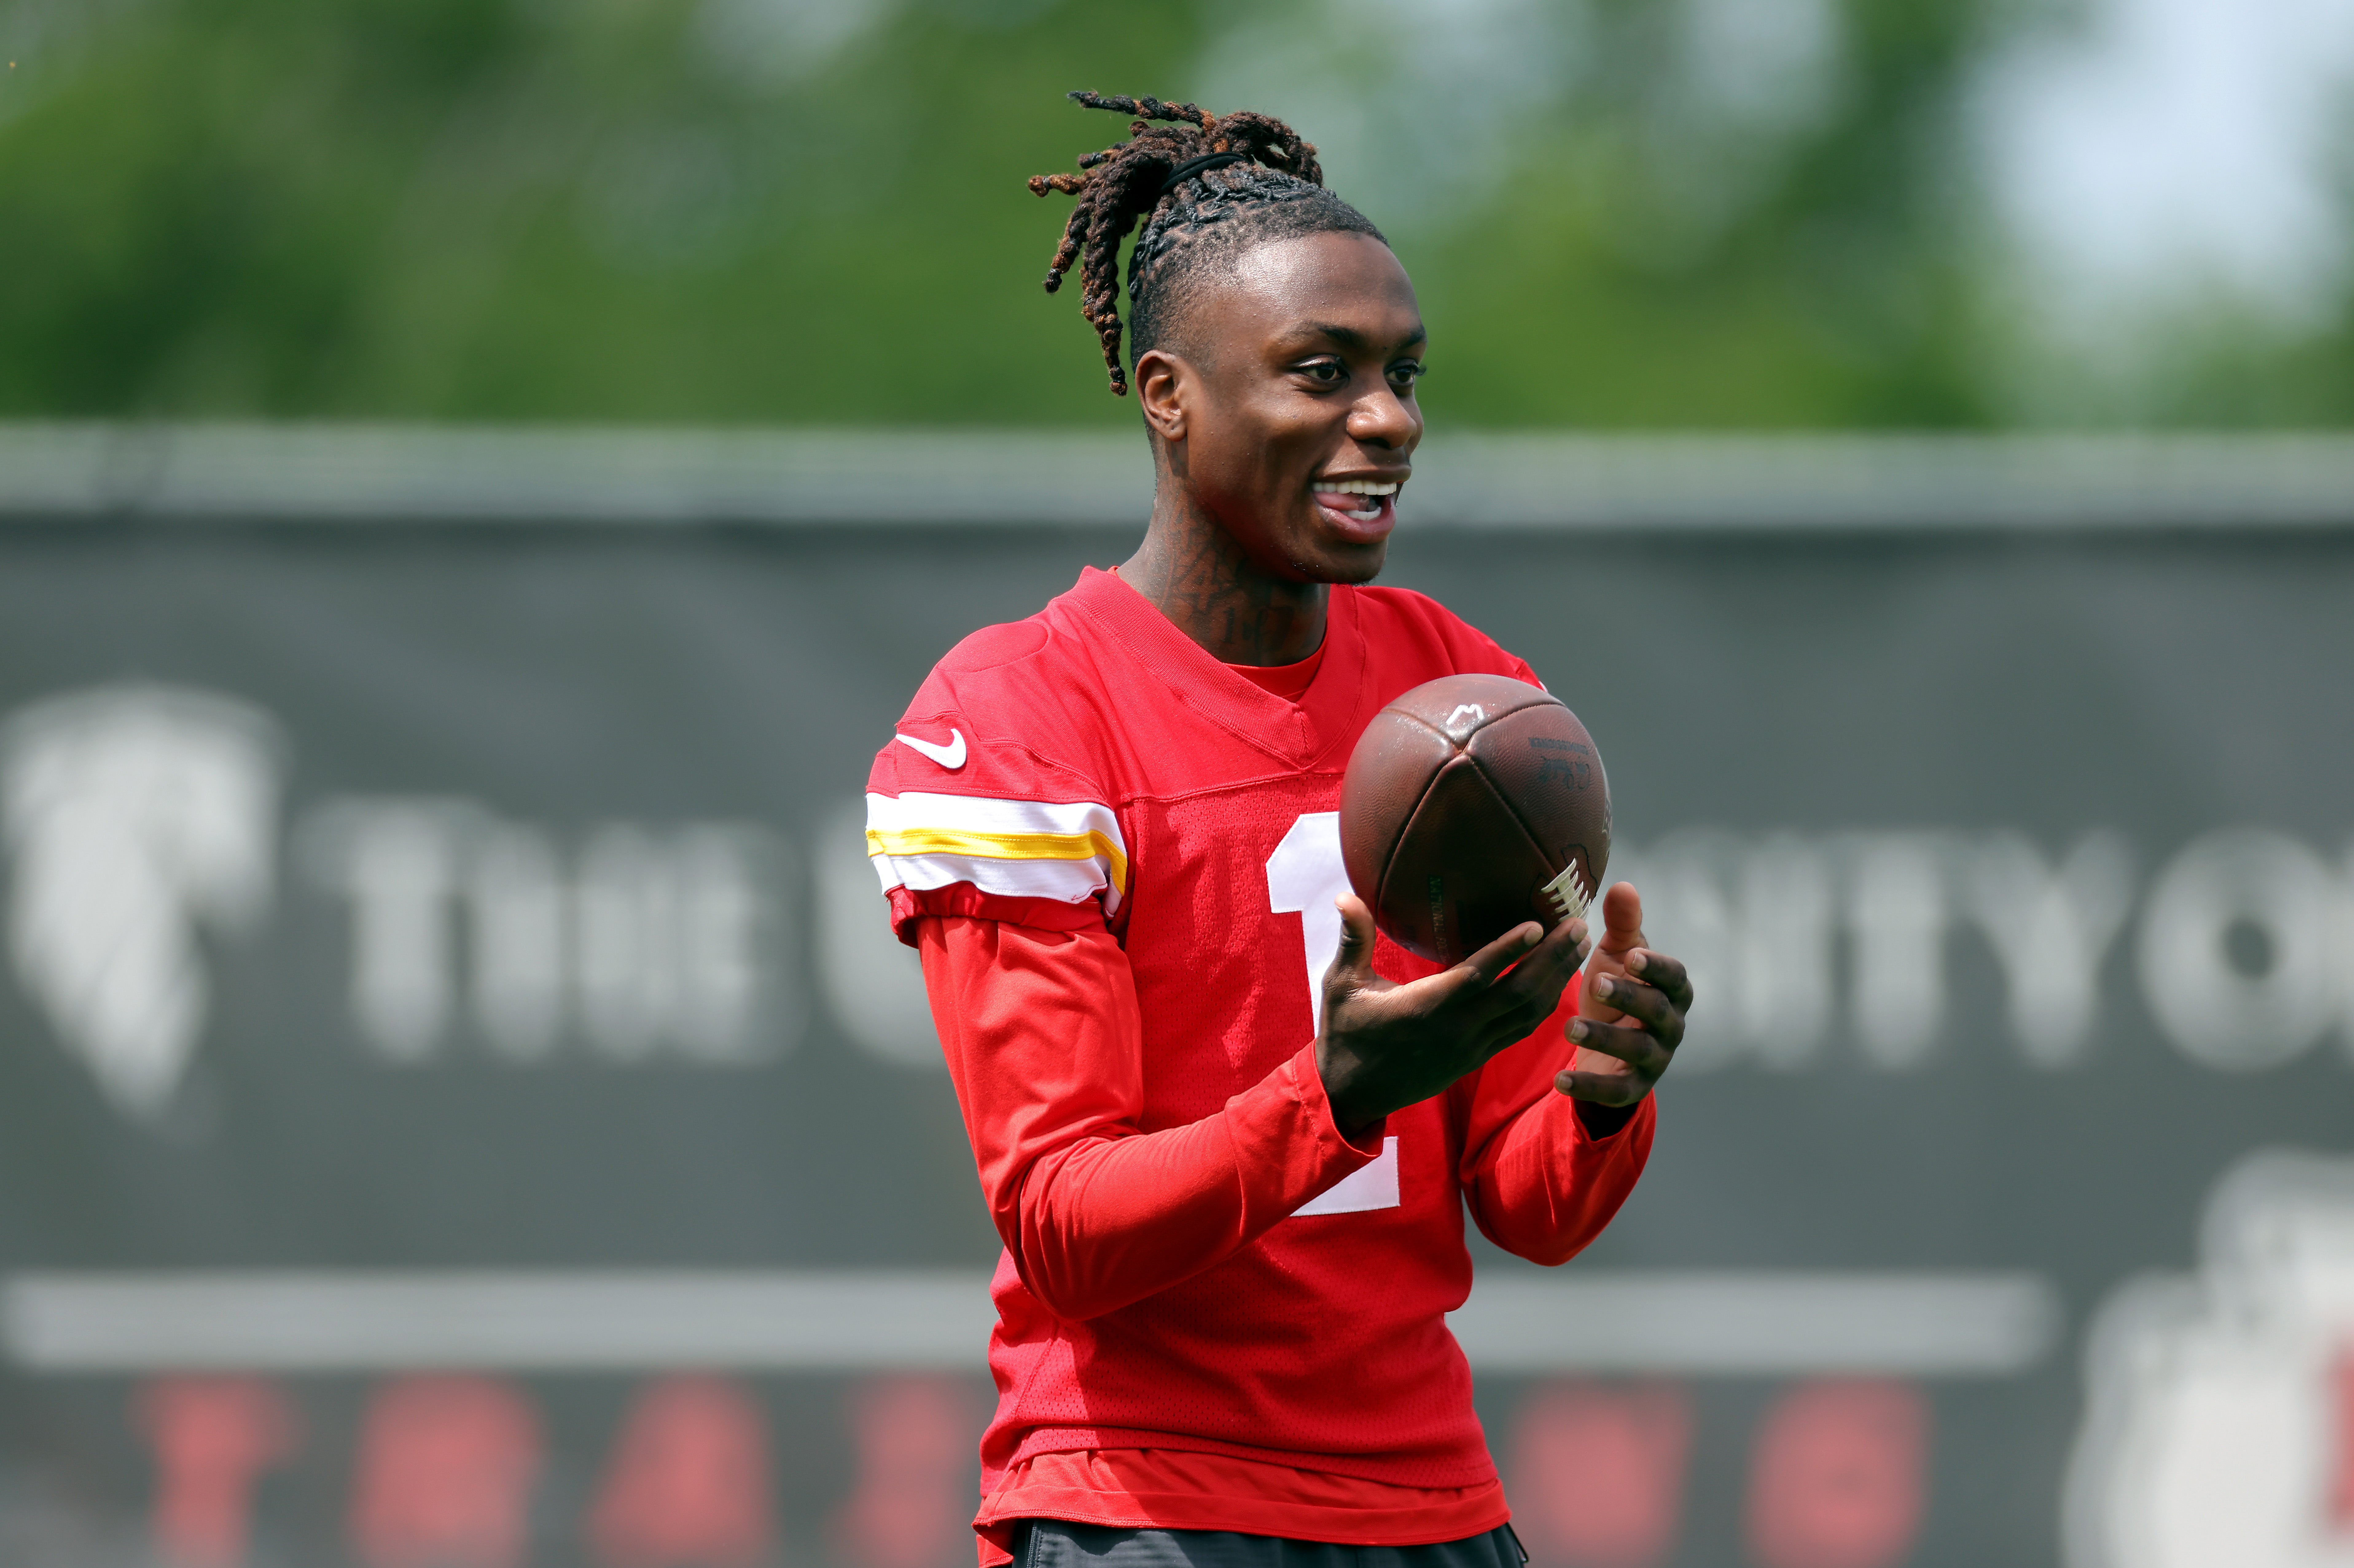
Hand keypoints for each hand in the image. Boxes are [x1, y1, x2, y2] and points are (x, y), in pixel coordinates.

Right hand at [1316, 893, 1592, 1138]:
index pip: (1475, 976)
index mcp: (1425, 1006)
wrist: (1352, 1094)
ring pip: (1526, 1014)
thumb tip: (1346, 893)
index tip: (1538, 925)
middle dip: (1552, 959)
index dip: (1508, 951)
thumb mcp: (1341, 985)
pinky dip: (1543, 1006)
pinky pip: (1520, 1031)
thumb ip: (1353, 940)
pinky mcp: (1476, 1058)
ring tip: (1578, 948)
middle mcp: (1456, 1028)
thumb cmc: (1345, 1033)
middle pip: (1517, 993)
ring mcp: (1471, 1047)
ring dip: (1556, 980)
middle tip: (1578, 925)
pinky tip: (1556, 984)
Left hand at [1556, 882, 1690, 1108]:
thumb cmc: (1616, 989)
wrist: (1605, 1043)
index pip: (1675, 976)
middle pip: (1658, 1010)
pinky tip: (1560, 1080)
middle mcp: (1671, 1024)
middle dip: (1629, 996)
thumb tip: (1622, 886)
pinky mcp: (1634, 1087)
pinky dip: (1589, 1087)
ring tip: (1568, 1027)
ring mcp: (1656, 1058)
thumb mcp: (1616, 956)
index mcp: (1672, 989)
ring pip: (1638, 1049)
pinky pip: (1616, 1091)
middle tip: (1595, 983)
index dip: (1658, 967)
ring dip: (1605, 1038)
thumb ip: (1622, 925)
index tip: (1634, 957)